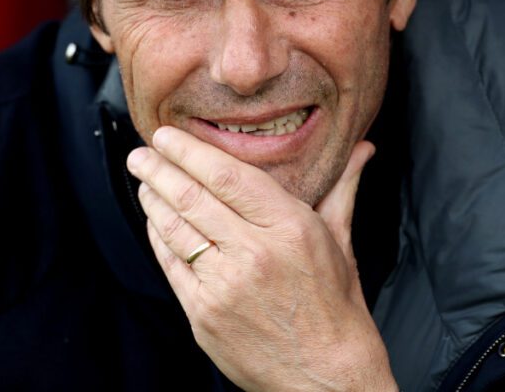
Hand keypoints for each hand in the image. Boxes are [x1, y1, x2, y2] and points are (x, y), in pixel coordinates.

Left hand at [125, 126, 396, 391]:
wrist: (326, 378)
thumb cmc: (335, 308)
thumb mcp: (341, 241)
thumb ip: (342, 187)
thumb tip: (363, 148)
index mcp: (290, 227)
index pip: (226, 176)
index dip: (189, 152)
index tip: (167, 135)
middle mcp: (254, 253)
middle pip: (192, 197)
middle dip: (159, 170)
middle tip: (141, 153)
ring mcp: (224, 285)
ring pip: (175, 229)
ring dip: (153, 200)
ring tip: (143, 180)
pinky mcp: (203, 314)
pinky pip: (171, 265)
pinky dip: (159, 238)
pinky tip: (154, 221)